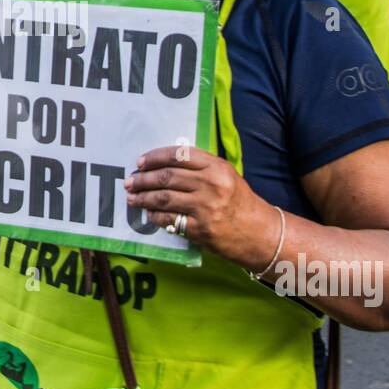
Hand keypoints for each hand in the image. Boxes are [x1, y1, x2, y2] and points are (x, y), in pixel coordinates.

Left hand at [124, 144, 276, 268]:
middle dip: (143, 179)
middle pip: (167, 177)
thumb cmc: (239, 201)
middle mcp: (211, 185)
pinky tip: (149, 214)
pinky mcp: (200, 229)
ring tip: (132, 197)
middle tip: (130, 181)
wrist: (259, 233)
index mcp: (217, 167)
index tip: (140, 162)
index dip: (155, 157)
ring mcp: (205, 208)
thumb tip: (165, 163)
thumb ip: (201, 167)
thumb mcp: (226, 175)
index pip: (179, 155)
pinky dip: (155, 216)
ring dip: (143, 197)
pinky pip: (169, 220)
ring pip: (164, 198)